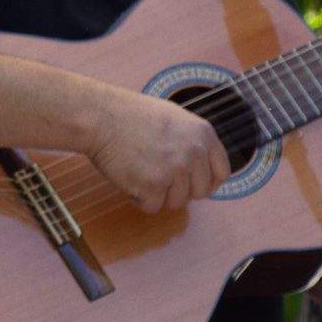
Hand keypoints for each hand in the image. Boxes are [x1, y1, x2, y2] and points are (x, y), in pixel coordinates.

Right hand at [85, 91, 230, 213]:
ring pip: (176, 202)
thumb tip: (201, 168)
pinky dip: (139, 199)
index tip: (192, 184)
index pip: (222, 173)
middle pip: (198, 192)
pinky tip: (128, 180)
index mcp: (204, 134)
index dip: (206, 183)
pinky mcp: (153, 185)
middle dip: (179, 190)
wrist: (99, 116)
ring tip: (139, 174)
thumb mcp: (174, 118)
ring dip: (158, 195)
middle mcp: (194, 153)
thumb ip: (193, 142)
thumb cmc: (129, 115)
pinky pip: (152, 207)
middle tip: (157, 179)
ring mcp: (174, 170)